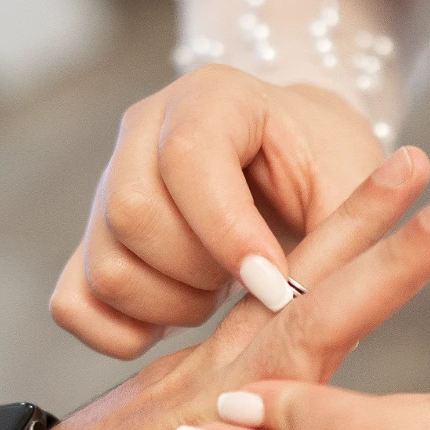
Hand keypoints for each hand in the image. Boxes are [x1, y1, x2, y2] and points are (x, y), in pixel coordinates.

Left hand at [0, 151, 429, 429]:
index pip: (312, 370)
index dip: (383, 307)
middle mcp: (206, 394)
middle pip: (301, 298)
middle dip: (373, 240)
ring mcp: (198, 377)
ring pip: (282, 287)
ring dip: (344, 232)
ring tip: (405, 172)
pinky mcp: (195, 378)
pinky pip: (263, 304)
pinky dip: (307, 262)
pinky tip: (346, 237)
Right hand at [50, 66, 384, 358]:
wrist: (293, 160)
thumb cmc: (328, 168)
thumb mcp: (354, 183)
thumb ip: (346, 227)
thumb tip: (321, 295)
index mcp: (213, 99)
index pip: (187, 158)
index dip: (227, 232)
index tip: (274, 285)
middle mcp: (144, 131)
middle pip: (133, 215)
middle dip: (200, 273)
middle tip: (252, 282)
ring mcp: (106, 184)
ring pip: (107, 267)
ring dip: (170, 305)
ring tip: (220, 291)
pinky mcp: (90, 239)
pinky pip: (74, 303)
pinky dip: (121, 331)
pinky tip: (173, 319)